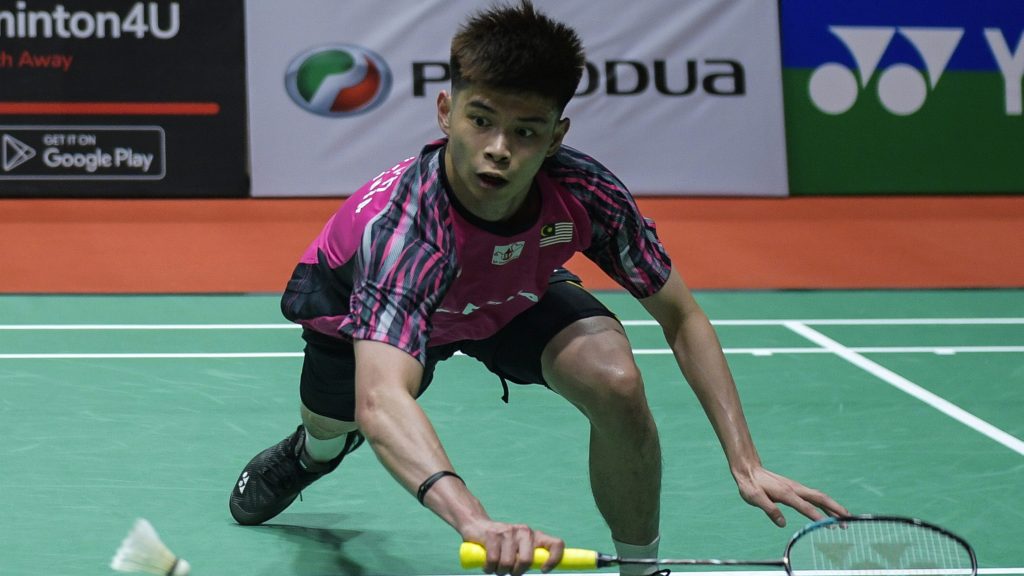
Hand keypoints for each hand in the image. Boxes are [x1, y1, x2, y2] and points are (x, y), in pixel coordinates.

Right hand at [461, 520, 564, 574]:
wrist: (477, 525)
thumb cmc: (502, 543)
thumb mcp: (519, 547)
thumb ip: (529, 556)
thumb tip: (541, 568)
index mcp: (535, 536)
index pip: (556, 544)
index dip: (554, 560)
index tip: (542, 570)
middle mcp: (524, 531)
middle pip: (526, 561)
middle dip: (516, 572)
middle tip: (508, 570)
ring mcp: (508, 532)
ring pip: (508, 564)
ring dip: (499, 571)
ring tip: (495, 566)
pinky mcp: (492, 535)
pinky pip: (493, 561)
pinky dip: (488, 568)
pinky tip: (486, 564)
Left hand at [733, 466, 848, 527]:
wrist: (748, 470)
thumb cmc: (750, 485)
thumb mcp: (755, 498)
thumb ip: (769, 509)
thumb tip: (782, 523)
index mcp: (786, 493)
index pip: (806, 506)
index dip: (818, 517)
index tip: (829, 526)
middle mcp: (795, 489)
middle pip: (821, 498)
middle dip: (835, 509)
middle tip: (848, 520)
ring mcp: (796, 488)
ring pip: (819, 497)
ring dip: (833, 507)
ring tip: (845, 519)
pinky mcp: (795, 489)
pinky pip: (814, 497)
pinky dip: (825, 504)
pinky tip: (829, 512)